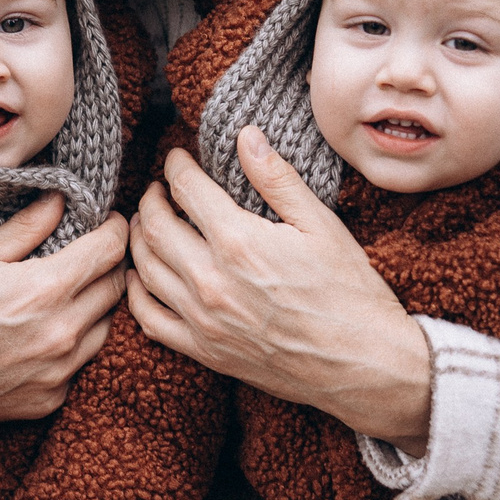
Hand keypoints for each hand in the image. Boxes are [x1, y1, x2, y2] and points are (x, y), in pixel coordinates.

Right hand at [0, 195, 128, 424]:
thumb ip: (27, 229)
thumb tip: (61, 200)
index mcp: (46, 289)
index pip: (110, 251)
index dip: (115, 229)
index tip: (111, 221)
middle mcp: (62, 333)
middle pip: (116, 289)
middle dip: (110, 265)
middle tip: (94, 253)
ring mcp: (57, 372)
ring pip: (104, 328)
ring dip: (96, 306)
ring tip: (72, 292)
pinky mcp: (47, 400)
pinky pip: (79, 366)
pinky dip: (73, 346)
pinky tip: (46, 334)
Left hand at [126, 129, 431, 446]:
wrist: (362, 363)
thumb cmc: (349, 291)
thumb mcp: (320, 224)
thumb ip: (277, 178)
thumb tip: (246, 136)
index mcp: (239, 241)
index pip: (186, 190)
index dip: (176, 167)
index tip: (177, 158)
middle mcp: (211, 281)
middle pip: (155, 228)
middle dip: (151, 200)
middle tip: (158, 189)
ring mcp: (203, 319)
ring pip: (146, 270)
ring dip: (138, 240)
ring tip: (145, 224)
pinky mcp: (205, 351)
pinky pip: (151, 320)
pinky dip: (137, 294)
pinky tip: (140, 277)